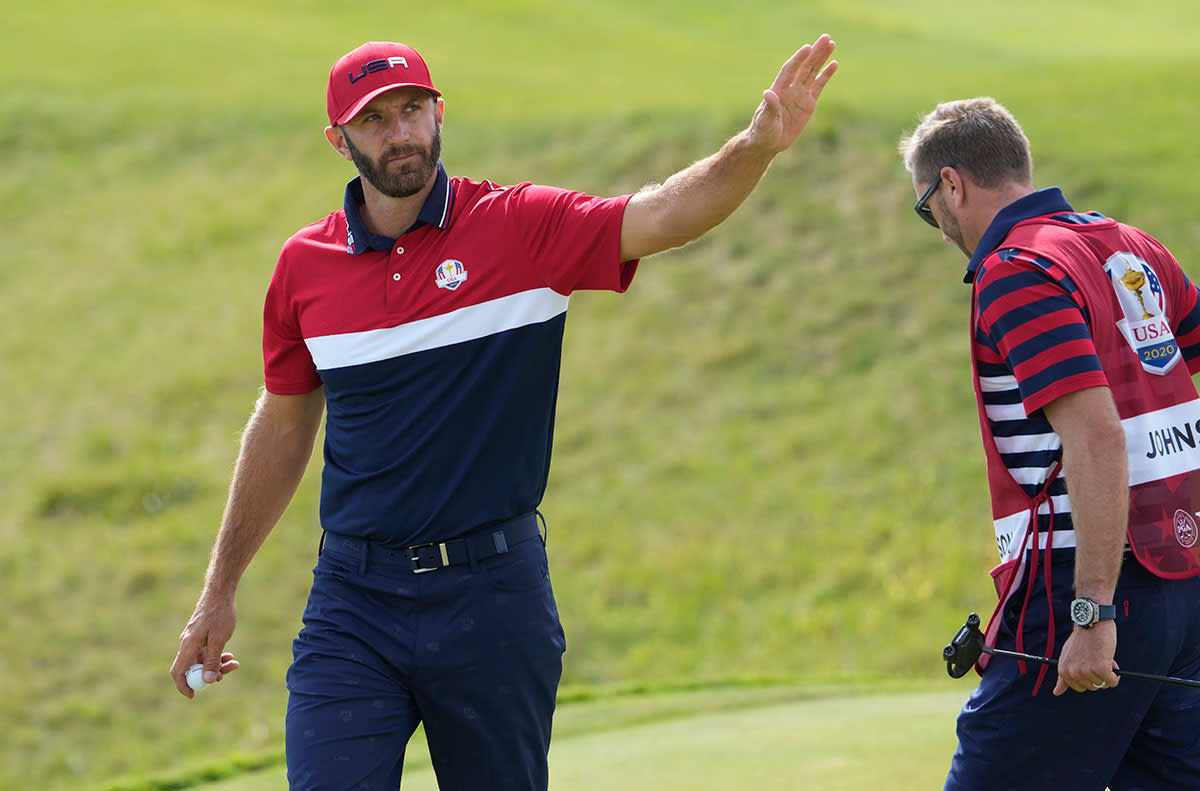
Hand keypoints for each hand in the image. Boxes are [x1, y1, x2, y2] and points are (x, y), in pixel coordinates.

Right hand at [170, 594, 240, 697]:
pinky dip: (216, 656)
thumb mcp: (219, 639)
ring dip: (216, 665)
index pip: (178, 672)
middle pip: (192, 668)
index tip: (194, 695)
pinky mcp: (200, 636)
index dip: (183, 686)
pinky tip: (230, 656)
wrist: (220, 593)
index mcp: (187, 646)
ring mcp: (193, 640)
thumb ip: (213, 660)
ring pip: (202, 661)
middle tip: (225, 675)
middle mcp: (187, 644)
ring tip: (234, 663)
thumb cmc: (220, 614)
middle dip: (208, 675)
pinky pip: (206, 652)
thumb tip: (207, 681)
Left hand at [748, 34, 837, 152]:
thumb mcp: (765, 120)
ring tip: (831, 44)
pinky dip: (826, 75)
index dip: (798, 59)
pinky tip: (834, 63)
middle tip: (825, 37)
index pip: (790, 70)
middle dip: (814, 52)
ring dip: (821, 58)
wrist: (768, 143)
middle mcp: (790, 89)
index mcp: (778, 90)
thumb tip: (768, 93)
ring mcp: (800, 95)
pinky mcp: (808, 104)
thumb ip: (769, 107)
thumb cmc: (762, 132)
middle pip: (804, 66)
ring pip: (812, 72)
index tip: (807, 48)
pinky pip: (818, 86)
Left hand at [1052, 621, 1118, 695]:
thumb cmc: (1081, 640)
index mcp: (1064, 671)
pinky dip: (1115, 676)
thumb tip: (1055, 693)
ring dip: (1107, 673)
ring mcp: (1086, 671)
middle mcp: (1073, 673)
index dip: (1087, 678)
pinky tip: (1112, 664)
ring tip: (1102, 657)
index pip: (1079, 687)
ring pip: (1103, 683)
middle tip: (1097, 660)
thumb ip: (1064, 676)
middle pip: (1092, 687)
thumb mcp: (1068, 657)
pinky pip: (1112, 681)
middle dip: (1098, 676)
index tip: (1089, 667)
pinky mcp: (1101, 669)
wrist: (1091, 623)